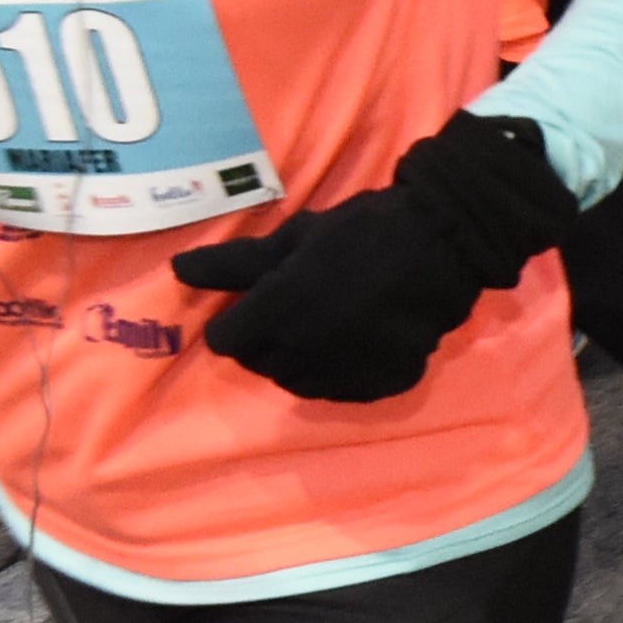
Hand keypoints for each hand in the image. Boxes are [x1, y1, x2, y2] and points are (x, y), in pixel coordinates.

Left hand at [169, 108, 569, 401]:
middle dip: (263, 340)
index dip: (234, 321)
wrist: (444, 242)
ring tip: (319, 328)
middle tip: (289, 310)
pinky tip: (353, 343)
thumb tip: (179, 271)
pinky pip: (342, 391)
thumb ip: (234, 263)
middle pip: (259, 365)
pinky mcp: (381, 384)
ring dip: (297, 360)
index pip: (227, 341)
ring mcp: (345, 373)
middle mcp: (305, 351)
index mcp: (277, 312)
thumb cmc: (360, 230)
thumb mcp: (293, 238)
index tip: (252, 304)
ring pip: (297, 384)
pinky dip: (339, 373)